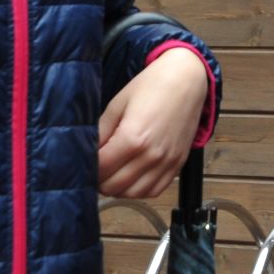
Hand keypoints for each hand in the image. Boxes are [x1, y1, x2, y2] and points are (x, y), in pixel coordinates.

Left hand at [97, 48, 208, 198]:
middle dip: (100, 180)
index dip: (89, 168)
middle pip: (114, 186)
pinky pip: (155, 190)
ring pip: (133, 194)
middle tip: (97, 168)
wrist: (187, 79)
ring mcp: (166, 162)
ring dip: (118, 188)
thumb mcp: (118, 104)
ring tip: (112, 174)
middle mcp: (151, 156)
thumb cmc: (151, 86)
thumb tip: (89, 153)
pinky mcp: (177, 164)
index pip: (101, 169)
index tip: (86, 162)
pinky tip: (132, 178)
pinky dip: (139, 190)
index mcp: (132, 138)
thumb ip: (101, 132)